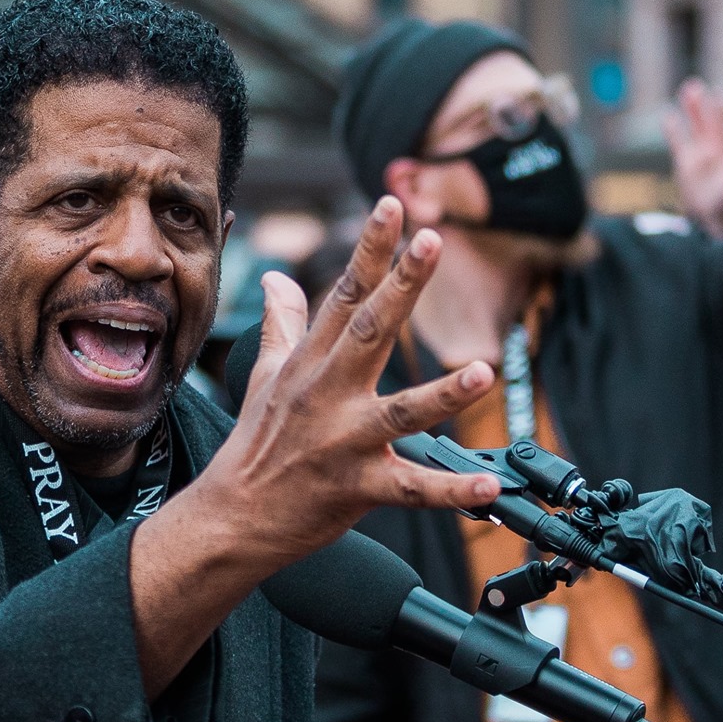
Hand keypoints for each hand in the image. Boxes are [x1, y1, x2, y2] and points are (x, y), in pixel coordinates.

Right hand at [128, 199, 498, 694]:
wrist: (234, 515)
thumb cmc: (256, 442)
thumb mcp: (264, 373)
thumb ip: (281, 323)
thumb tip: (277, 277)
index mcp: (310, 362)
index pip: (343, 293)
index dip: (370, 250)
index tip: (393, 206)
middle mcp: (327, 393)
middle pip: (370, 331)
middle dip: (403, 285)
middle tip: (433, 242)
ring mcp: (343, 440)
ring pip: (399, 412)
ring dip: (442, 393)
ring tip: (482, 372)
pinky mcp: (358, 487)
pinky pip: (412, 489)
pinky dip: (452, 492)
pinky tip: (488, 488)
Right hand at [662, 79, 722, 240]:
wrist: (713, 219)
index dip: (721, 113)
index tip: (719, 95)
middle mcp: (715, 151)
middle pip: (707, 123)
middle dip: (702, 105)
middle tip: (694, 84)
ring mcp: (700, 156)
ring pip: (695, 128)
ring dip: (691, 110)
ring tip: (687, 88)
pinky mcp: (686, 164)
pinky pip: (678, 142)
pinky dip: (673, 129)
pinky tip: (667, 113)